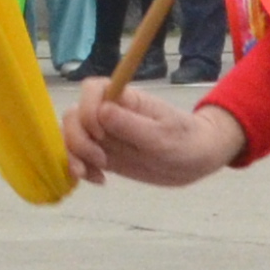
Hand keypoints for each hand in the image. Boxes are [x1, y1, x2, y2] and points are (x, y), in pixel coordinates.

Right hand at [61, 85, 243, 186]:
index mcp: (126, 99)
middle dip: (78, 138)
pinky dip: (81, 169)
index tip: (102, 133)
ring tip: (96, 173)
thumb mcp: (163, 137)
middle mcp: (110, 113)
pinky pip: (80, 156)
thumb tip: (102, 111)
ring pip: (71, 136)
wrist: (197, 160)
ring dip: (75, 155)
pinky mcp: (105, 154)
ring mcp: (106, 134)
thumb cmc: (187, 142)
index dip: (87, 109)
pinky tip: (99, 180)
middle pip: (74, 114)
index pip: (92, 89)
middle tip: (102, 160)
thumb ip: (132, 126)